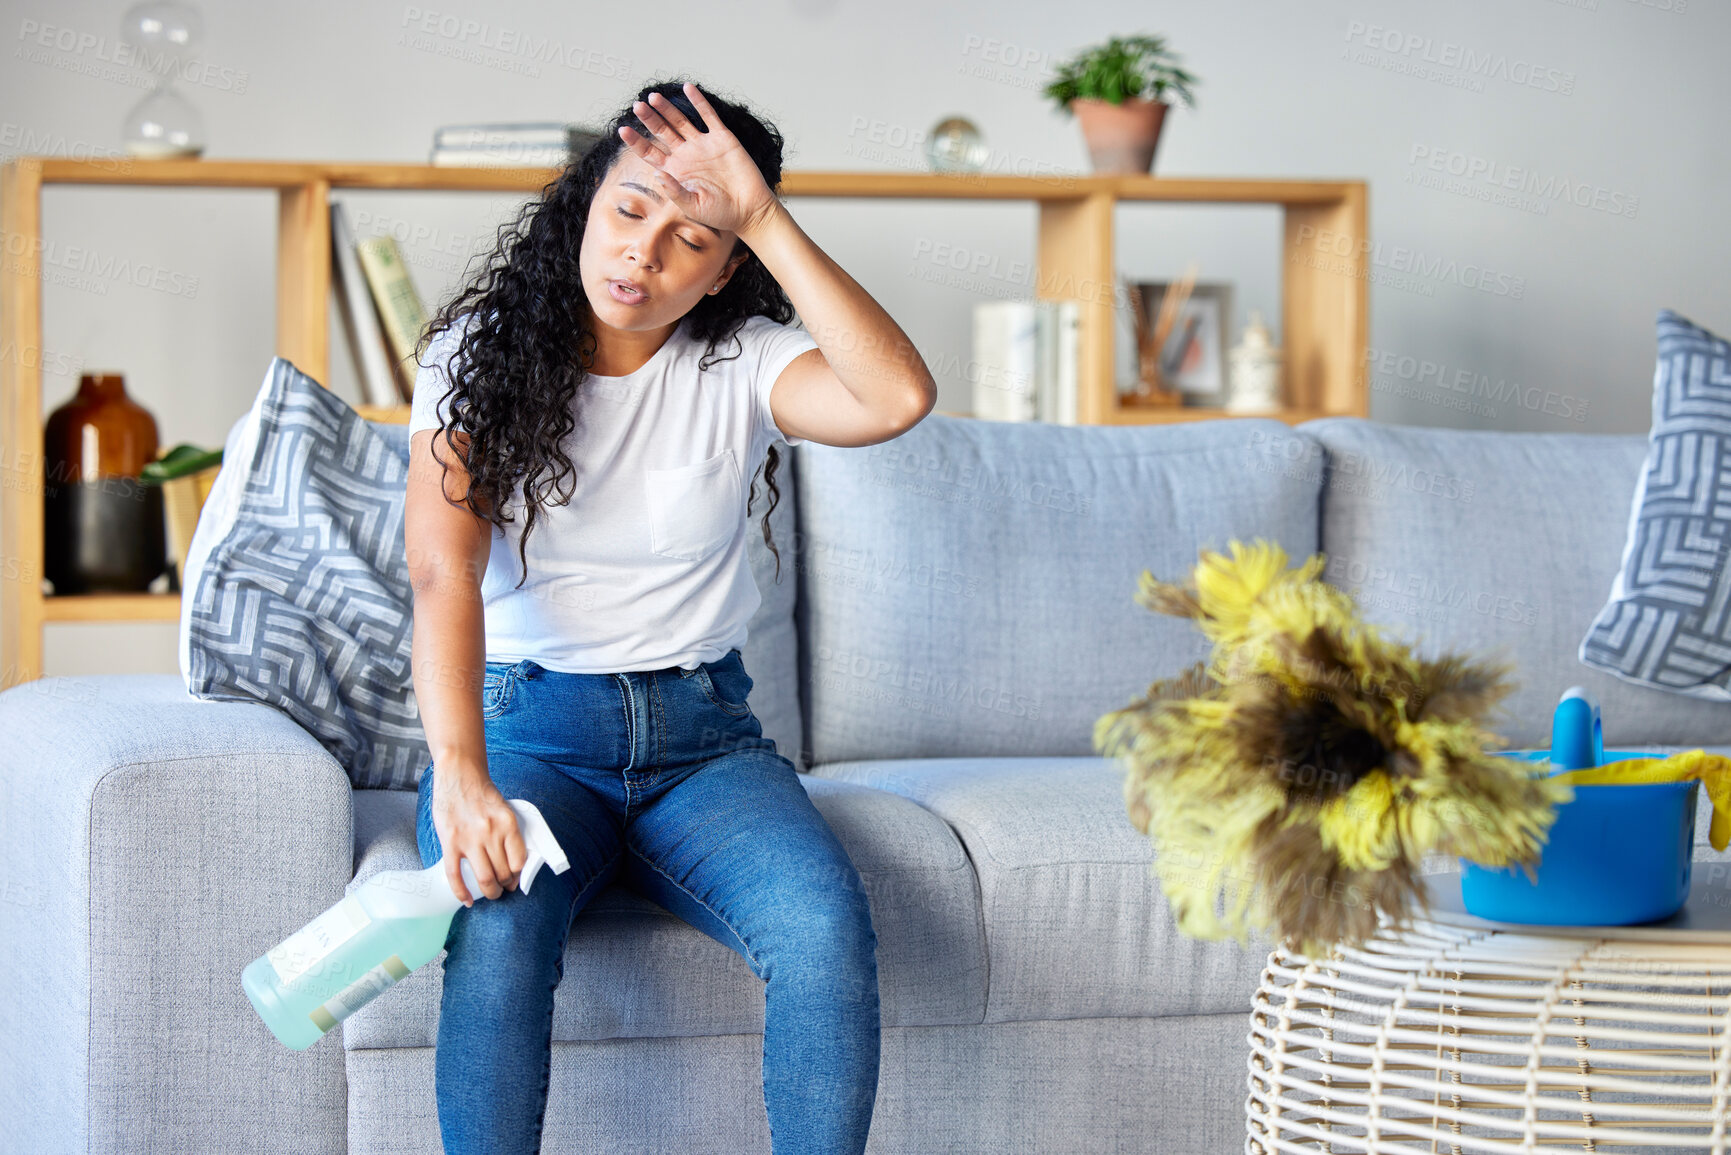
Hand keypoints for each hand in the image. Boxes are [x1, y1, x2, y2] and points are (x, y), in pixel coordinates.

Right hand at [431, 767, 526, 906]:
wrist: (459, 774)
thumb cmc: (481, 792)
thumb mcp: (505, 809)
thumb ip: (508, 833)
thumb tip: (513, 861)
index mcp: (508, 824)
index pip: (519, 861)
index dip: (518, 876)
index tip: (515, 880)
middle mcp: (491, 832)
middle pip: (503, 873)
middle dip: (505, 886)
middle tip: (503, 889)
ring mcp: (469, 839)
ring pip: (484, 878)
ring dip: (490, 892)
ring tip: (491, 893)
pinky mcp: (450, 842)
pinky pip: (456, 875)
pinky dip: (462, 892)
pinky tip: (467, 900)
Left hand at [618, 83, 779, 239]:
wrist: (749, 209)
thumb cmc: (720, 213)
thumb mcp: (693, 207)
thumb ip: (674, 191)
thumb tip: (657, 173)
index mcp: (675, 171)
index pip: (650, 152)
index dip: (636, 141)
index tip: (622, 130)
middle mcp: (686, 155)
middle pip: (662, 131)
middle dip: (649, 118)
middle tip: (637, 106)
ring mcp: (703, 144)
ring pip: (681, 120)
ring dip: (667, 108)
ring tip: (653, 97)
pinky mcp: (722, 138)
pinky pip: (708, 115)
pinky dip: (698, 101)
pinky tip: (688, 88)